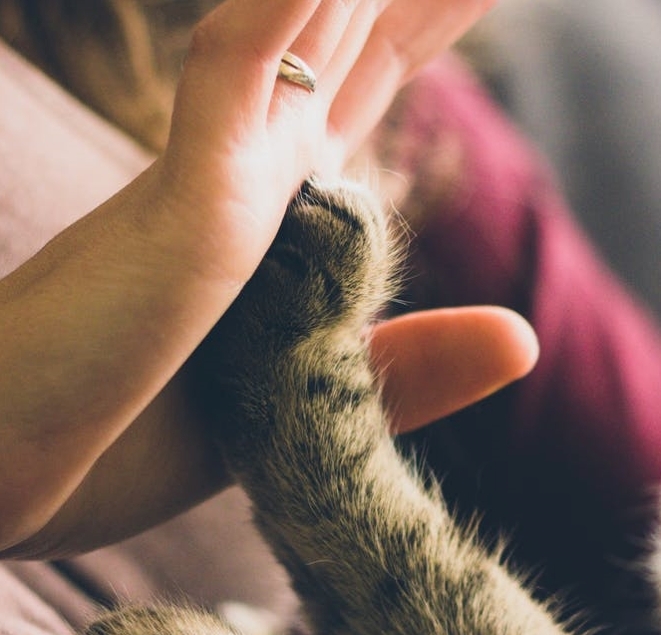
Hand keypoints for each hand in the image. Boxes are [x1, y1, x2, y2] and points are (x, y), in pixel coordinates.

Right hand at [0, 0, 497, 554]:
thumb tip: (524, 338)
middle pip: (360, 24)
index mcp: (287, 200)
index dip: (432, 11)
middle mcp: (258, 163)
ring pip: (309, 18)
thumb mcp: (311, 405)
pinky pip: (240, 74)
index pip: (375, 69)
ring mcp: (221, 173)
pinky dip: (286, 8)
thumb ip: (414, 366)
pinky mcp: (185, 206)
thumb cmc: (130, 438)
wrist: (7, 477)